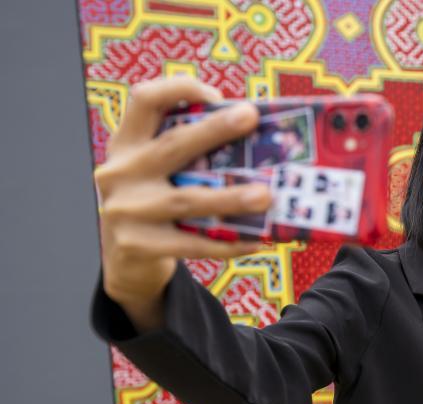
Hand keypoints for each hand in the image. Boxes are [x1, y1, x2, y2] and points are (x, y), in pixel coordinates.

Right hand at [95, 77, 269, 329]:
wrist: (125, 258)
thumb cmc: (157, 201)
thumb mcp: (158, 170)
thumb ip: (188, 153)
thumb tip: (256, 141)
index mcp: (126, 143)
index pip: (143, 100)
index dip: (177, 89)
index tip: (215, 94)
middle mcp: (121, 171)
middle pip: (172, 145)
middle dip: (214, 129)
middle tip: (251, 117)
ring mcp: (125, 209)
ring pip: (185, 200)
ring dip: (229, 197)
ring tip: (266, 196)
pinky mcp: (136, 245)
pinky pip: (191, 243)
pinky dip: (226, 243)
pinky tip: (255, 240)